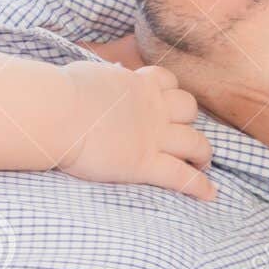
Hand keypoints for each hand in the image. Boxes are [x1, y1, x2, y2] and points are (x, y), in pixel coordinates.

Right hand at [55, 62, 216, 200]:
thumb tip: (108, 75)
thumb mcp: (90, 73)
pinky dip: (200, 186)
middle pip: (189, 109)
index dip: (169, 92)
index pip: (167, 81)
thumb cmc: (63, 91)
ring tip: (200, 163)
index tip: (164, 103)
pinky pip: (184, 177)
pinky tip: (210, 195)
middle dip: (189, 121)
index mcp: (137, 83)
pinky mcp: (146, 164)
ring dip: (202, 153)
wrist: (58, 113)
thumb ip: (105, 78)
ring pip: (197, 143)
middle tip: (182, 134)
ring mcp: (154, 137)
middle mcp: (153, 108)